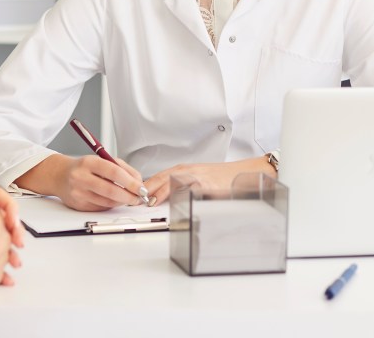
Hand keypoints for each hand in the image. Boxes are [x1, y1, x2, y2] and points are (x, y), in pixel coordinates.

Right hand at [16, 153, 147, 210]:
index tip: (141, 187)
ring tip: (129, 198)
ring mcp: (78, 193)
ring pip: (107, 201)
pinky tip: (115, 200)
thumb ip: (121, 168)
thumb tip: (138, 181)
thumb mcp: (101, 160)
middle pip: (110, 190)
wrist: (59, 176)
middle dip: (129, 196)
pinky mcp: (78, 205)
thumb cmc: (84, 167)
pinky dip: (111, 205)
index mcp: (88, 162)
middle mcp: (81, 177)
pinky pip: (100, 208)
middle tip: (139, 197)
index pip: (113, 172)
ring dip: (122, 202)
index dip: (130, 182)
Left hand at [144, 157, 272, 203]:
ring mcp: (196, 177)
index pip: (157, 177)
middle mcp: (186, 171)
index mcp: (182, 170)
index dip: (144, 186)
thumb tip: (160, 198)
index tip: (133, 195)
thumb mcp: (196, 178)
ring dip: (160, 192)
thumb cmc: (219, 178)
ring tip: (150, 202)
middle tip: (136, 200)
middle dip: (148, 189)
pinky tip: (173, 201)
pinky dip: (180, 195)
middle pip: (161, 178)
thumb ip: (179, 185)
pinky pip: (191, 189)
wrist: (240, 173)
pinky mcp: (206, 184)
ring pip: (173, 182)